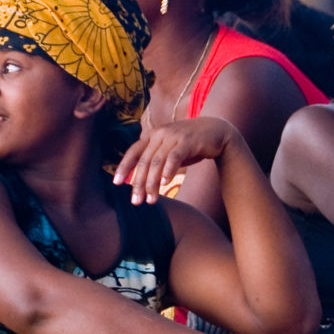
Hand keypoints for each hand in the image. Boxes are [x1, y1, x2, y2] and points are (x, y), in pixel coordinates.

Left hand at [114, 116, 242, 204]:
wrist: (216, 131)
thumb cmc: (191, 145)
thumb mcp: (170, 150)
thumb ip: (156, 159)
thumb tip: (139, 179)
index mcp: (152, 136)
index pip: (133, 152)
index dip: (124, 167)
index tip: (116, 184)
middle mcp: (160, 134)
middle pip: (145, 161)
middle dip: (139, 183)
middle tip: (136, 201)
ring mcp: (174, 136)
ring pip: (157, 162)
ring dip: (152, 183)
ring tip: (151, 199)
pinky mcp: (188, 141)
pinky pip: (174, 157)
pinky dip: (168, 171)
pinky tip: (165, 184)